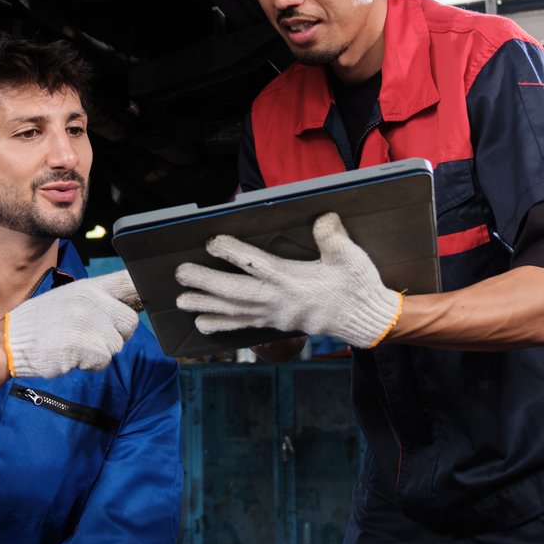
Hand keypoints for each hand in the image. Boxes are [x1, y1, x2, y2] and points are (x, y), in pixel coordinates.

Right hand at [4, 271, 141, 377]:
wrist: (10, 341)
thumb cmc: (43, 322)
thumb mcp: (71, 298)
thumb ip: (100, 299)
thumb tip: (136, 301)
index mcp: (90, 287)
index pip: (129, 281)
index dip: (145, 289)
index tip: (155, 293)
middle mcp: (92, 300)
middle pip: (130, 322)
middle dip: (116, 334)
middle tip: (90, 336)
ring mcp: (87, 322)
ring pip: (117, 345)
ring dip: (100, 351)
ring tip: (75, 344)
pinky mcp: (83, 345)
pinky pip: (104, 360)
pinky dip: (90, 364)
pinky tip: (71, 355)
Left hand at [174, 213, 401, 348]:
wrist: (363, 319)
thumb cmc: (356, 285)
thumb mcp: (350, 258)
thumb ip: (334, 238)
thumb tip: (324, 218)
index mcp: (294, 280)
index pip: (257, 265)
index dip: (233, 253)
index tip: (212, 242)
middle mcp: (279, 300)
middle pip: (236, 292)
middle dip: (206, 283)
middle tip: (180, 273)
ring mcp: (275, 315)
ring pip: (234, 311)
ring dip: (206, 305)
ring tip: (181, 301)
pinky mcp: (275, 323)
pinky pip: (244, 326)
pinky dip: (222, 325)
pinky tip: (202, 324)